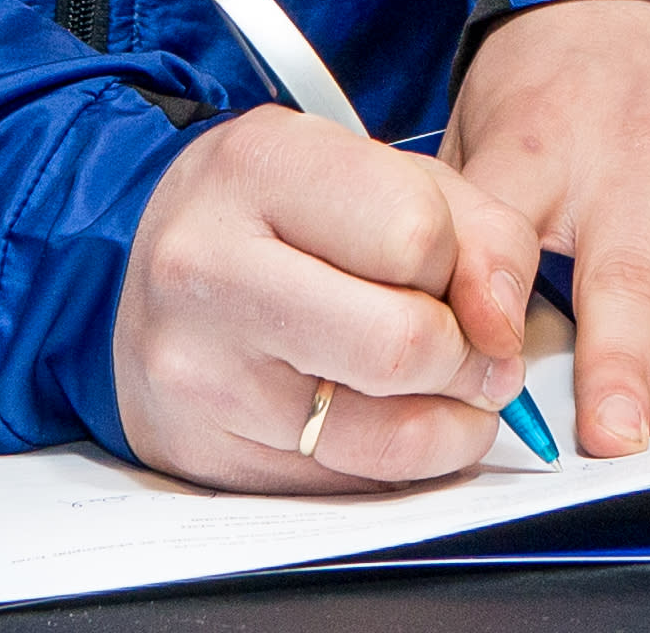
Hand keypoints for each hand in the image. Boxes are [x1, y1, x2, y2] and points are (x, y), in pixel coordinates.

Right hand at [112, 108, 536, 491]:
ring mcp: (198, 371)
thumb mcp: (378, 173)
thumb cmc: (278, 218)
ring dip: (451, 421)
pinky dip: (398, 461)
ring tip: (444, 388)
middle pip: (402, 344)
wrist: (144, 284)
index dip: (459, 262)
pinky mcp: (203, 454)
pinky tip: (385, 418)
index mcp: (256, 166)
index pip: (416, 235)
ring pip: (387, 434)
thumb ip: (476, 230)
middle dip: (466, 355)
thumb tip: (505, 330)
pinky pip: (350, 483)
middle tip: (467, 346)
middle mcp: (208, 267)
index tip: (445, 268)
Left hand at [441, 0, 649, 454]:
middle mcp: (632, 152)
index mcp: (539, 139)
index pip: (508, 227)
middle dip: (619, 360)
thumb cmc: (557, 77)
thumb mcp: (482, 120)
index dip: (494, 299)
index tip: (487, 363)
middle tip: (610, 435)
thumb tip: (431, 326)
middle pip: (628, 263)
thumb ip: (465, 219)